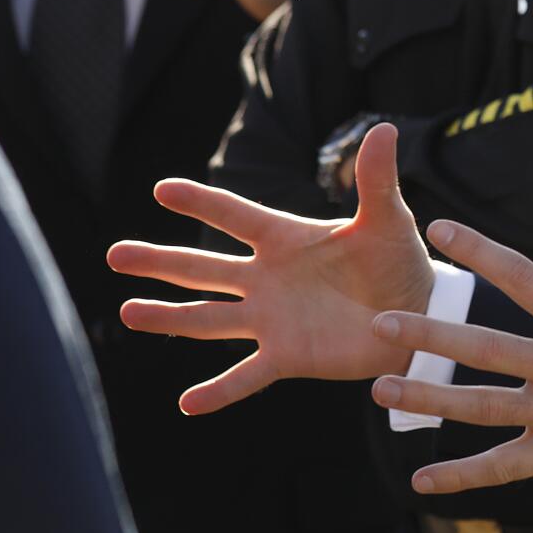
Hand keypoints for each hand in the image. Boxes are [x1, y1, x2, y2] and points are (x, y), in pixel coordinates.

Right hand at [107, 123, 434, 411]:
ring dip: (169, 316)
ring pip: (208, 318)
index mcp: (286, 239)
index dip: (201, 201)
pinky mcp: (287, 355)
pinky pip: (245, 376)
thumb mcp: (386, 219)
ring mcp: (272, 318)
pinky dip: (218, 392)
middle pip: (203, 267)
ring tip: (127, 312)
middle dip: (160, 260)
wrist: (417, 316)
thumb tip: (383, 128)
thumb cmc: (400, 261)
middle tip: (116, 254)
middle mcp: (268, 278)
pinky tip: (186, 404)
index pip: (234, 215)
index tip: (163, 188)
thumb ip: (376, 179)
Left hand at [366, 182, 532, 491]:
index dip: (478, 249)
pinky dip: (462, 475)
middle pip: (482, 346)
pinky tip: (422, 481)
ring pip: (480, 406)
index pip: (519, 275)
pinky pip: (504, 467)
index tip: (437, 229)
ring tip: (381, 387)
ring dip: (427, 397)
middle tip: (379, 321)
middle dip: (427, 333)